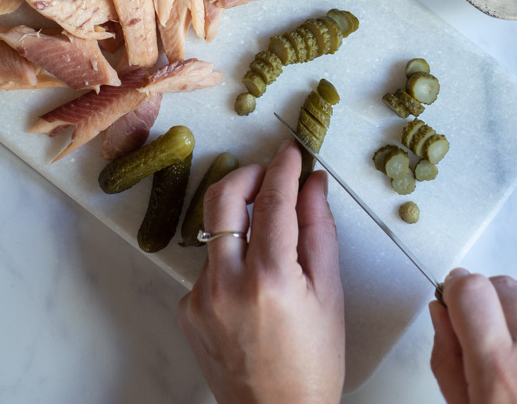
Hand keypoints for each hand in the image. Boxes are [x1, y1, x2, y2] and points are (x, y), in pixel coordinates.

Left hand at [177, 138, 344, 403]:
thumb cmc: (312, 364)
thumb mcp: (329, 295)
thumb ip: (318, 231)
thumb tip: (312, 183)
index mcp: (270, 280)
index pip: (271, 200)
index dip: (282, 168)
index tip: (290, 153)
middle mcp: (227, 284)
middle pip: (222, 198)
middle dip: (246, 174)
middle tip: (267, 173)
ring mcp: (201, 297)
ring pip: (215, 233)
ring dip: (239, 224)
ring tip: (267, 244)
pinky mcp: (187, 308)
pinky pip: (208, 267)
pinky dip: (229, 264)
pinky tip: (251, 289)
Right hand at [430, 267, 516, 403]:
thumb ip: (445, 357)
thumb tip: (442, 314)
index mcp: (500, 370)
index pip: (470, 288)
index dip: (455, 291)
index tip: (452, 303)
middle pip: (502, 286)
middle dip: (484, 300)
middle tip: (480, 334)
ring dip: (516, 323)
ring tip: (515, 364)